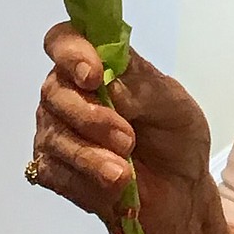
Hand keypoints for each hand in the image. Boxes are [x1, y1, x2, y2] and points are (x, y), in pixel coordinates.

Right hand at [34, 22, 210, 225]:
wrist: (181, 192)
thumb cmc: (175, 138)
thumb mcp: (174, 104)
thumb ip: (143, 86)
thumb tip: (109, 80)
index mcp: (98, 65)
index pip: (64, 41)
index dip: (71, 52)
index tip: (93, 75)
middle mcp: (68, 94)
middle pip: (54, 92)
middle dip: (90, 117)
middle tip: (127, 139)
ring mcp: (56, 132)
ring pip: (53, 136)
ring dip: (90, 155)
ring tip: (123, 173)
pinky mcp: (53, 170)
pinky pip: (54, 172)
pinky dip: (85, 181)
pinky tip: (111, 187)